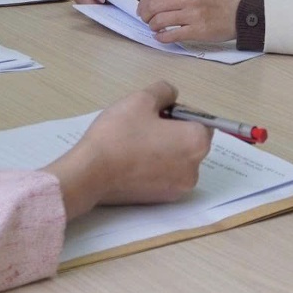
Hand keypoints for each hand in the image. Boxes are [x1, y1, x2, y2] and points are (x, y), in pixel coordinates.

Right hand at [42, 81, 210, 216]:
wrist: (91, 173)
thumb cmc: (119, 134)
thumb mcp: (140, 99)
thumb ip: (164, 91)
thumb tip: (172, 96)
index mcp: (196, 142)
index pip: (201, 121)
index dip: (179, 113)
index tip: (157, 112)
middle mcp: (195, 168)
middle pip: (191, 142)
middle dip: (173, 132)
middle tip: (144, 125)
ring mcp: (179, 188)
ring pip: (178, 160)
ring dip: (165, 150)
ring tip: (135, 144)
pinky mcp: (162, 200)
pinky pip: (165, 176)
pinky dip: (156, 167)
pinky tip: (132, 161)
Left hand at [137, 0, 240, 42]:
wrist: (241, 14)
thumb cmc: (219, 2)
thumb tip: (155, 2)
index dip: (144, 2)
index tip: (142, 9)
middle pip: (154, 6)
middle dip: (145, 15)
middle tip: (146, 20)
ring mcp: (193, 14)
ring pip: (160, 20)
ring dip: (152, 26)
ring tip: (154, 28)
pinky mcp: (197, 30)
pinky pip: (171, 34)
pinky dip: (161, 37)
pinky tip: (160, 37)